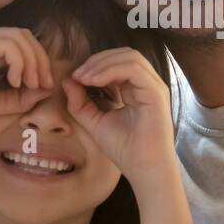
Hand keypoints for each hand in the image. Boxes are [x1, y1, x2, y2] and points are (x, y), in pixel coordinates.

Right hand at [0, 28, 55, 131]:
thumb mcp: (1, 103)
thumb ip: (24, 96)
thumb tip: (48, 88)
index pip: (24, 43)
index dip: (40, 62)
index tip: (44, 86)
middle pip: (25, 36)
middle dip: (40, 59)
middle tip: (43, 84)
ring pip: (19, 37)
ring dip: (32, 61)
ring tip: (29, 84)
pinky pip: (8, 45)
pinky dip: (19, 62)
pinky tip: (15, 81)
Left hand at [63, 48, 177, 183]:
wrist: (143, 169)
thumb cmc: (124, 149)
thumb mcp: (94, 122)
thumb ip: (80, 102)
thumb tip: (67, 80)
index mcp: (136, 89)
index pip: (118, 62)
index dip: (95, 64)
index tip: (75, 77)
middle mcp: (147, 84)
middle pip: (124, 54)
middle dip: (97, 60)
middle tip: (78, 74)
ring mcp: (154, 86)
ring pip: (129, 57)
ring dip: (102, 63)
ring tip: (84, 77)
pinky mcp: (156, 92)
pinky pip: (133, 69)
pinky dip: (110, 71)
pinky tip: (93, 81)